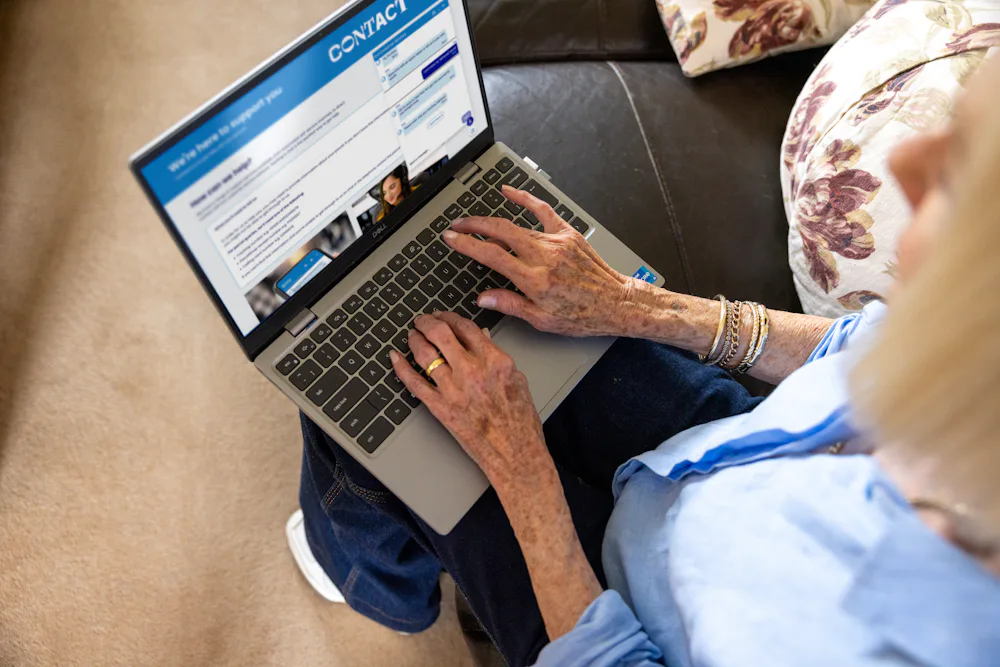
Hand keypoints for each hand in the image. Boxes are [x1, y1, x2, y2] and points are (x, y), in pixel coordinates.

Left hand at [391, 313, 602, 641]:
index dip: (450, 317)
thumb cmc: (520, 422)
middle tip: (421, 319)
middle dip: (427, 322)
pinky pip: (414, 383)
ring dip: (414, 340)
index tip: (443, 315)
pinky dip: (401, 368)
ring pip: (425, 354)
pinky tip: (395, 358)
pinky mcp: (441, 409)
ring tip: (411, 335)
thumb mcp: (517, 380)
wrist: (516, 455)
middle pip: (442, 334)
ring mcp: (455, 390)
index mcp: (496, 361)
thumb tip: (479, 338)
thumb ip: (496, 357)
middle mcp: (473, 371)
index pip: (466, 327)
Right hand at [441, 185, 644, 337]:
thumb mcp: (542, 320)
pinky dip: (525, 199)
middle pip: (500, 232)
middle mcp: (544, 257)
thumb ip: (510, 305)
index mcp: (535, 280)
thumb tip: (484, 298)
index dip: (467, 245)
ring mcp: (556, 242)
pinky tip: (510, 192)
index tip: (451, 239)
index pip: (492, 256)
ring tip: (475, 222)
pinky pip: (542, 210)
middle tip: (456, 226)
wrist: (616, 303)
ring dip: (492, 221)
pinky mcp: (568, 234)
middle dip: (473, 226)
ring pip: (517, 224)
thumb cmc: (583, 315)